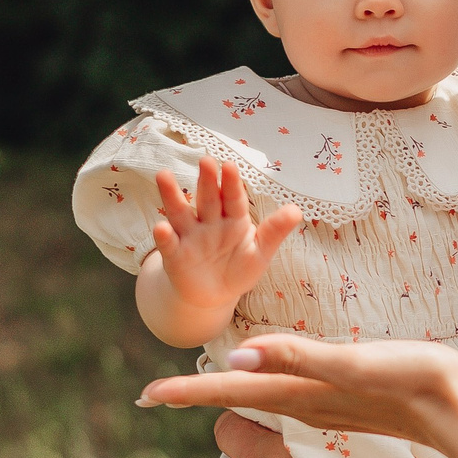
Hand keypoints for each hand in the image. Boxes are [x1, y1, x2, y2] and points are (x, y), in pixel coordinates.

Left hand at [143, 334, 457, 457]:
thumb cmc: (419, 384)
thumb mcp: (358, 364)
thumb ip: (300, 358)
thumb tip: (240, 354)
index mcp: (303, 394)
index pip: (233, 390)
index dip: (188, 391)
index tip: (145, 394)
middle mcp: (308, 405)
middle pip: (238, 399)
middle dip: (196, 396)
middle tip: (153, 395)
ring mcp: (328, 407)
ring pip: (263, 399)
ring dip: (227, 395)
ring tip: (197, 390)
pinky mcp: (349, 403)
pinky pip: (290, 399)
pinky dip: (265, 391)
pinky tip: (267, 388)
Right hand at [150, 160, 302, 313]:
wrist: (215, 296)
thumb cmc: (239, 268)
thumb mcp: (261, 252)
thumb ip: (275, 231)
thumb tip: (296, 210)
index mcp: (233, 219)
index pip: (233, 198)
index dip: (232, 183)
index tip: (230, 166)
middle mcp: (209, 222)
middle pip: (208, 199)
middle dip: (207, 181)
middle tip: (206, 161)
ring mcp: (190, 236)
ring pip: (181, 213)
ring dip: (172, 195)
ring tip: (164, 176)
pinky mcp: (175, 255)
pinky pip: (169, 244)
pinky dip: (164, 237)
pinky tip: (161, 228)